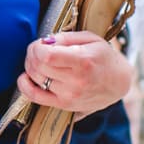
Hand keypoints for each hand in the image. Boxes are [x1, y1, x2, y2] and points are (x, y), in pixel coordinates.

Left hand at [16, 32, 132, 116]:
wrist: (118, 83)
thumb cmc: (104, 57)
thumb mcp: (90, 39)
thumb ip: (65, 38)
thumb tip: (43, 42)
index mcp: (83, 61)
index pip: (47, 56)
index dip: (36, 48)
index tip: (39, 44)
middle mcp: (76, 81)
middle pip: (39, 66)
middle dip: (31, 54)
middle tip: (36, 50)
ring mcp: (69, 96)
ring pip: (36, 79)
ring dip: (30, 67)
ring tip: (37, 61)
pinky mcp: (64, 105)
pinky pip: (36, 97)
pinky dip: (25, 87)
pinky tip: (25, 78)